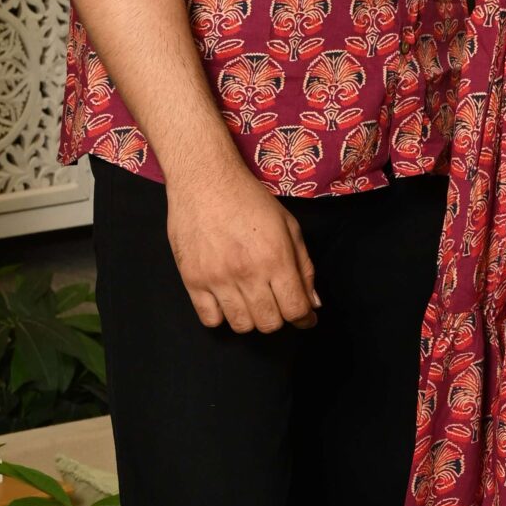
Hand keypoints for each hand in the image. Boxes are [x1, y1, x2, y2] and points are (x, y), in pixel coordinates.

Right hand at [165, 158, 319, 332]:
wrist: (205, 180)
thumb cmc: (250, 199)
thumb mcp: (288, 226)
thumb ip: (304, 267)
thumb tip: (313, 305)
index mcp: (275, 258)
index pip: (296, 309)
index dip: (304, 319)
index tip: (304, 317)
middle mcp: (247, 272)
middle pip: (269, 323)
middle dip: (279, 318)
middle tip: (277, 304)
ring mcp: (217, 278)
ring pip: (241, 325)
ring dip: (252, 319)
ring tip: (252, 301)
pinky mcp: (192, 279)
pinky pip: (210, 319)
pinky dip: (222, 316)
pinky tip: (228, 301)